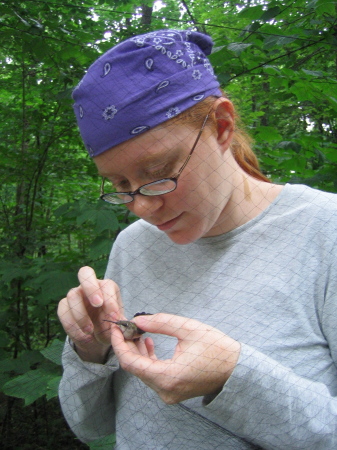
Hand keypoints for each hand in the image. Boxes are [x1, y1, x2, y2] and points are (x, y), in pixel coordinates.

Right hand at [57, 266, 123, 362]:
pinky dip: (72, 326)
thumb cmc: (109, 326)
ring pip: (72, 295)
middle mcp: (90, 286)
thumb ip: (118, 324)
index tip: (113, 317)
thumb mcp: (117, 326)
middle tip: (98, 304)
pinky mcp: (64, 306)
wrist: (95, 338)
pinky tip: (82, 336)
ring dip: (81, 315)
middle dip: (91, 288)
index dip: (110, 300)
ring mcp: (75, 294)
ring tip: (89, 331)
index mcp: (106, 287)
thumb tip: (118, 323)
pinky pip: (63, 312)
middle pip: (85, 272)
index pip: (106, 286)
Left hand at [110, 313, 240, 403]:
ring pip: (143, 371)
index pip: (131, 363)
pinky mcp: (173, 391)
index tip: (117, 328)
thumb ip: (160, 323)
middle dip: (128, 345)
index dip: (120, 344)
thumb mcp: (188, 329)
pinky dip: (148, 359)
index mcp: (167, 377)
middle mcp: (165, 390)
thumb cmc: (216, 348)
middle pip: (135, 368)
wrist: (236, 369)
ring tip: (139, 331)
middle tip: (127, 326)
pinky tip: (149, 343)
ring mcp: (169, 393)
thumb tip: (138, 320)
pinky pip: (153, 375)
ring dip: (138, 352)